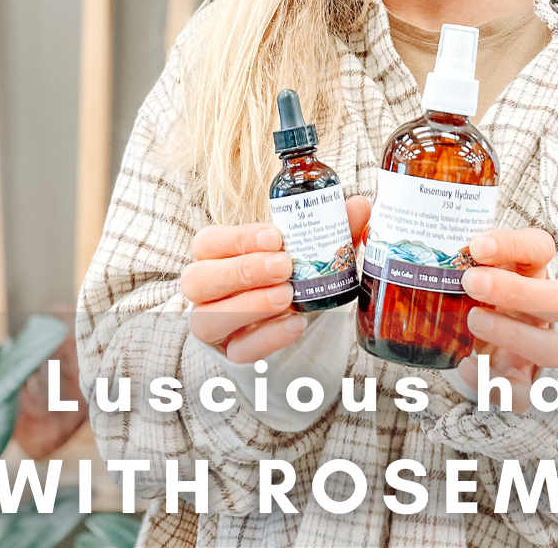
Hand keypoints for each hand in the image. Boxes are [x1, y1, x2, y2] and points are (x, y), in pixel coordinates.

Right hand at [181, 195, 370, 363]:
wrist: (292, 314)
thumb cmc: (290, 270)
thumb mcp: (309, 246)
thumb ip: (331, 226)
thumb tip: (358, 205)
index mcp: (215, 253)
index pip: (207, 242)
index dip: (237, 239)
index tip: (276, 237)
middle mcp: (205, 289)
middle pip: (198, 280)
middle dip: (243, 270)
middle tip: (284, 266)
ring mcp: (213, 324)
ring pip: (207, 319)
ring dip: (249, 305)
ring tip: (287, 296)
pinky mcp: (231, 352)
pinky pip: (240, 350)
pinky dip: (268, 337)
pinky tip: (296, 323)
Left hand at [458, 228, 557, 411]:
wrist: (473, 344)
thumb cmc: (471, 297)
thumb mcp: (468, 272)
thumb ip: (454, 261)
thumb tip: (411, 248)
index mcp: (531, 273)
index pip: (541, 248)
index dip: (515, 245)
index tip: (477, 247)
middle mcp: (544, 312)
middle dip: (516, 290)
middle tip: (471, 283)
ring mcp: (538, 351)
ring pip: (554, 349)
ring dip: (514, 334)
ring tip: (472, 321)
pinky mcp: (523, 385)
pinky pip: (523, 393)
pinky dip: (493, 382)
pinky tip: (465, 365)